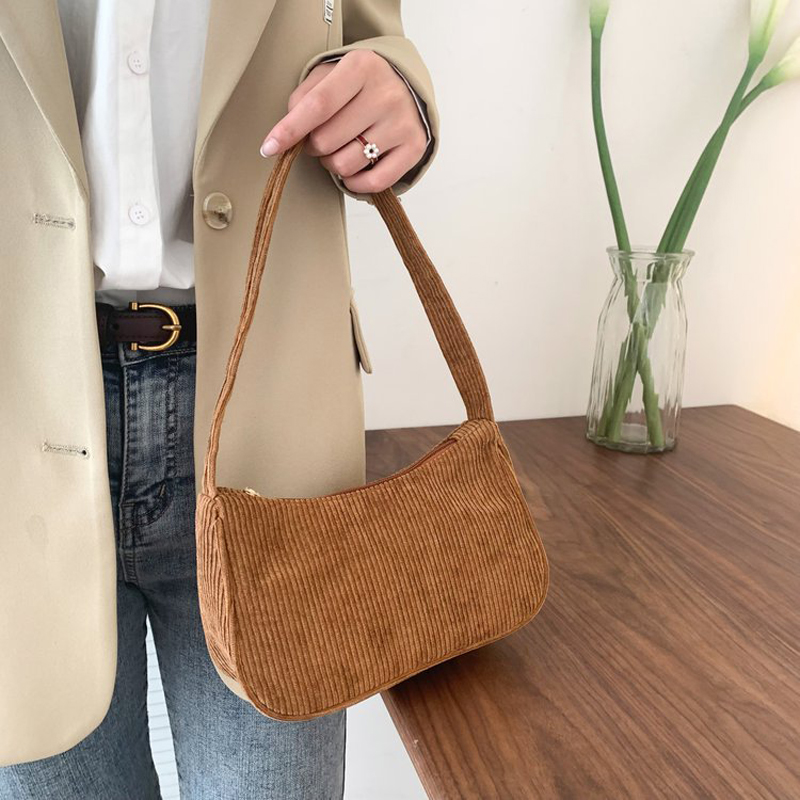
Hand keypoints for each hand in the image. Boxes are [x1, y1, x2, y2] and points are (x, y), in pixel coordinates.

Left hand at [259, 50, 427, 193]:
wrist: (407, 87)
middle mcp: (386, 95)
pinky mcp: (414, 149)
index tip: (269, 148)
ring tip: (340, 149)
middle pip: (327, 140)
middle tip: (320, 139)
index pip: (318, 106)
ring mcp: (401, 124)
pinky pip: (372, 183)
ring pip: (346, 165)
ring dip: (332, 164)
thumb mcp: (330, 75)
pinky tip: (352, 170)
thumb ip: (304, 98)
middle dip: (313, 146)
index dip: (289, 130)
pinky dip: (354, 183)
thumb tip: (287, 133)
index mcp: (361, 68)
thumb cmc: (361, 84)